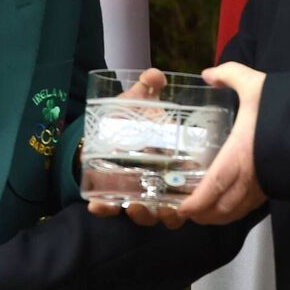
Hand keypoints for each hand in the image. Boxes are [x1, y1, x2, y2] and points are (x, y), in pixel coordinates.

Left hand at [86, 68, 183, 226]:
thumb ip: (148, 88)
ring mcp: (134, 189)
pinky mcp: (110, 191)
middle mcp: (157, 182)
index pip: (189, 189)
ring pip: (144, 213)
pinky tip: (97, 205)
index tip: (190, 198)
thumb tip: (155, 75)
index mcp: (172, 164)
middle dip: (168, 214)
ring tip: (134, 205)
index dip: (192, 198)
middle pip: (169, 210)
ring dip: (140, 213)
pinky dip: (104, 208)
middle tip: (165, 209)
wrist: (103, 123)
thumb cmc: (130, 115)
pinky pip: (109, 206)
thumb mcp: (140, 101)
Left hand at [178, 62, 267, 224]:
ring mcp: (264, 184)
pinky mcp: (276, 184)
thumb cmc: (285, 105)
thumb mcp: (255, 84)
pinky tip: (231, 204)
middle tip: (187, 213)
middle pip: (222, 207)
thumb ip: (229, 74)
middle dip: (202, 215)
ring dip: (218, 216)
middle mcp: (250, 176)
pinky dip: (236, 210)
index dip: (196, 202)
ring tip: (204, 214)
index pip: (213, 186)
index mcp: (239, 154)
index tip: (182, 209)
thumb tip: (208, 74)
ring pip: (237, 210)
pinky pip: (252, 205)